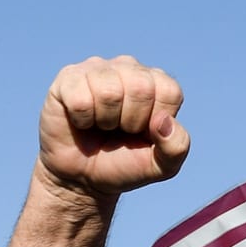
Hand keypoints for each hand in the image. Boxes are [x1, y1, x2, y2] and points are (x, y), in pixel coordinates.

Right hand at [37, 56, 188, 200]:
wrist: (82, 178)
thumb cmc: (123, 164)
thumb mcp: (160, 166)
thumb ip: (176, 147)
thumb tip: (164, 121)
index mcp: (156, 83)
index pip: (169, 92)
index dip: (155, 123)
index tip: (142, 133)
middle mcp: (128, 68)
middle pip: (141, 88)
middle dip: (131, 121)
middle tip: (118, 130)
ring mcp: (97, 69)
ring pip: (109, 91)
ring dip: (105, 120)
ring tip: (100, 125)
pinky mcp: (68, 78)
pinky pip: (80, 98)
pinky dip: (82, 120)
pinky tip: (81, 121)